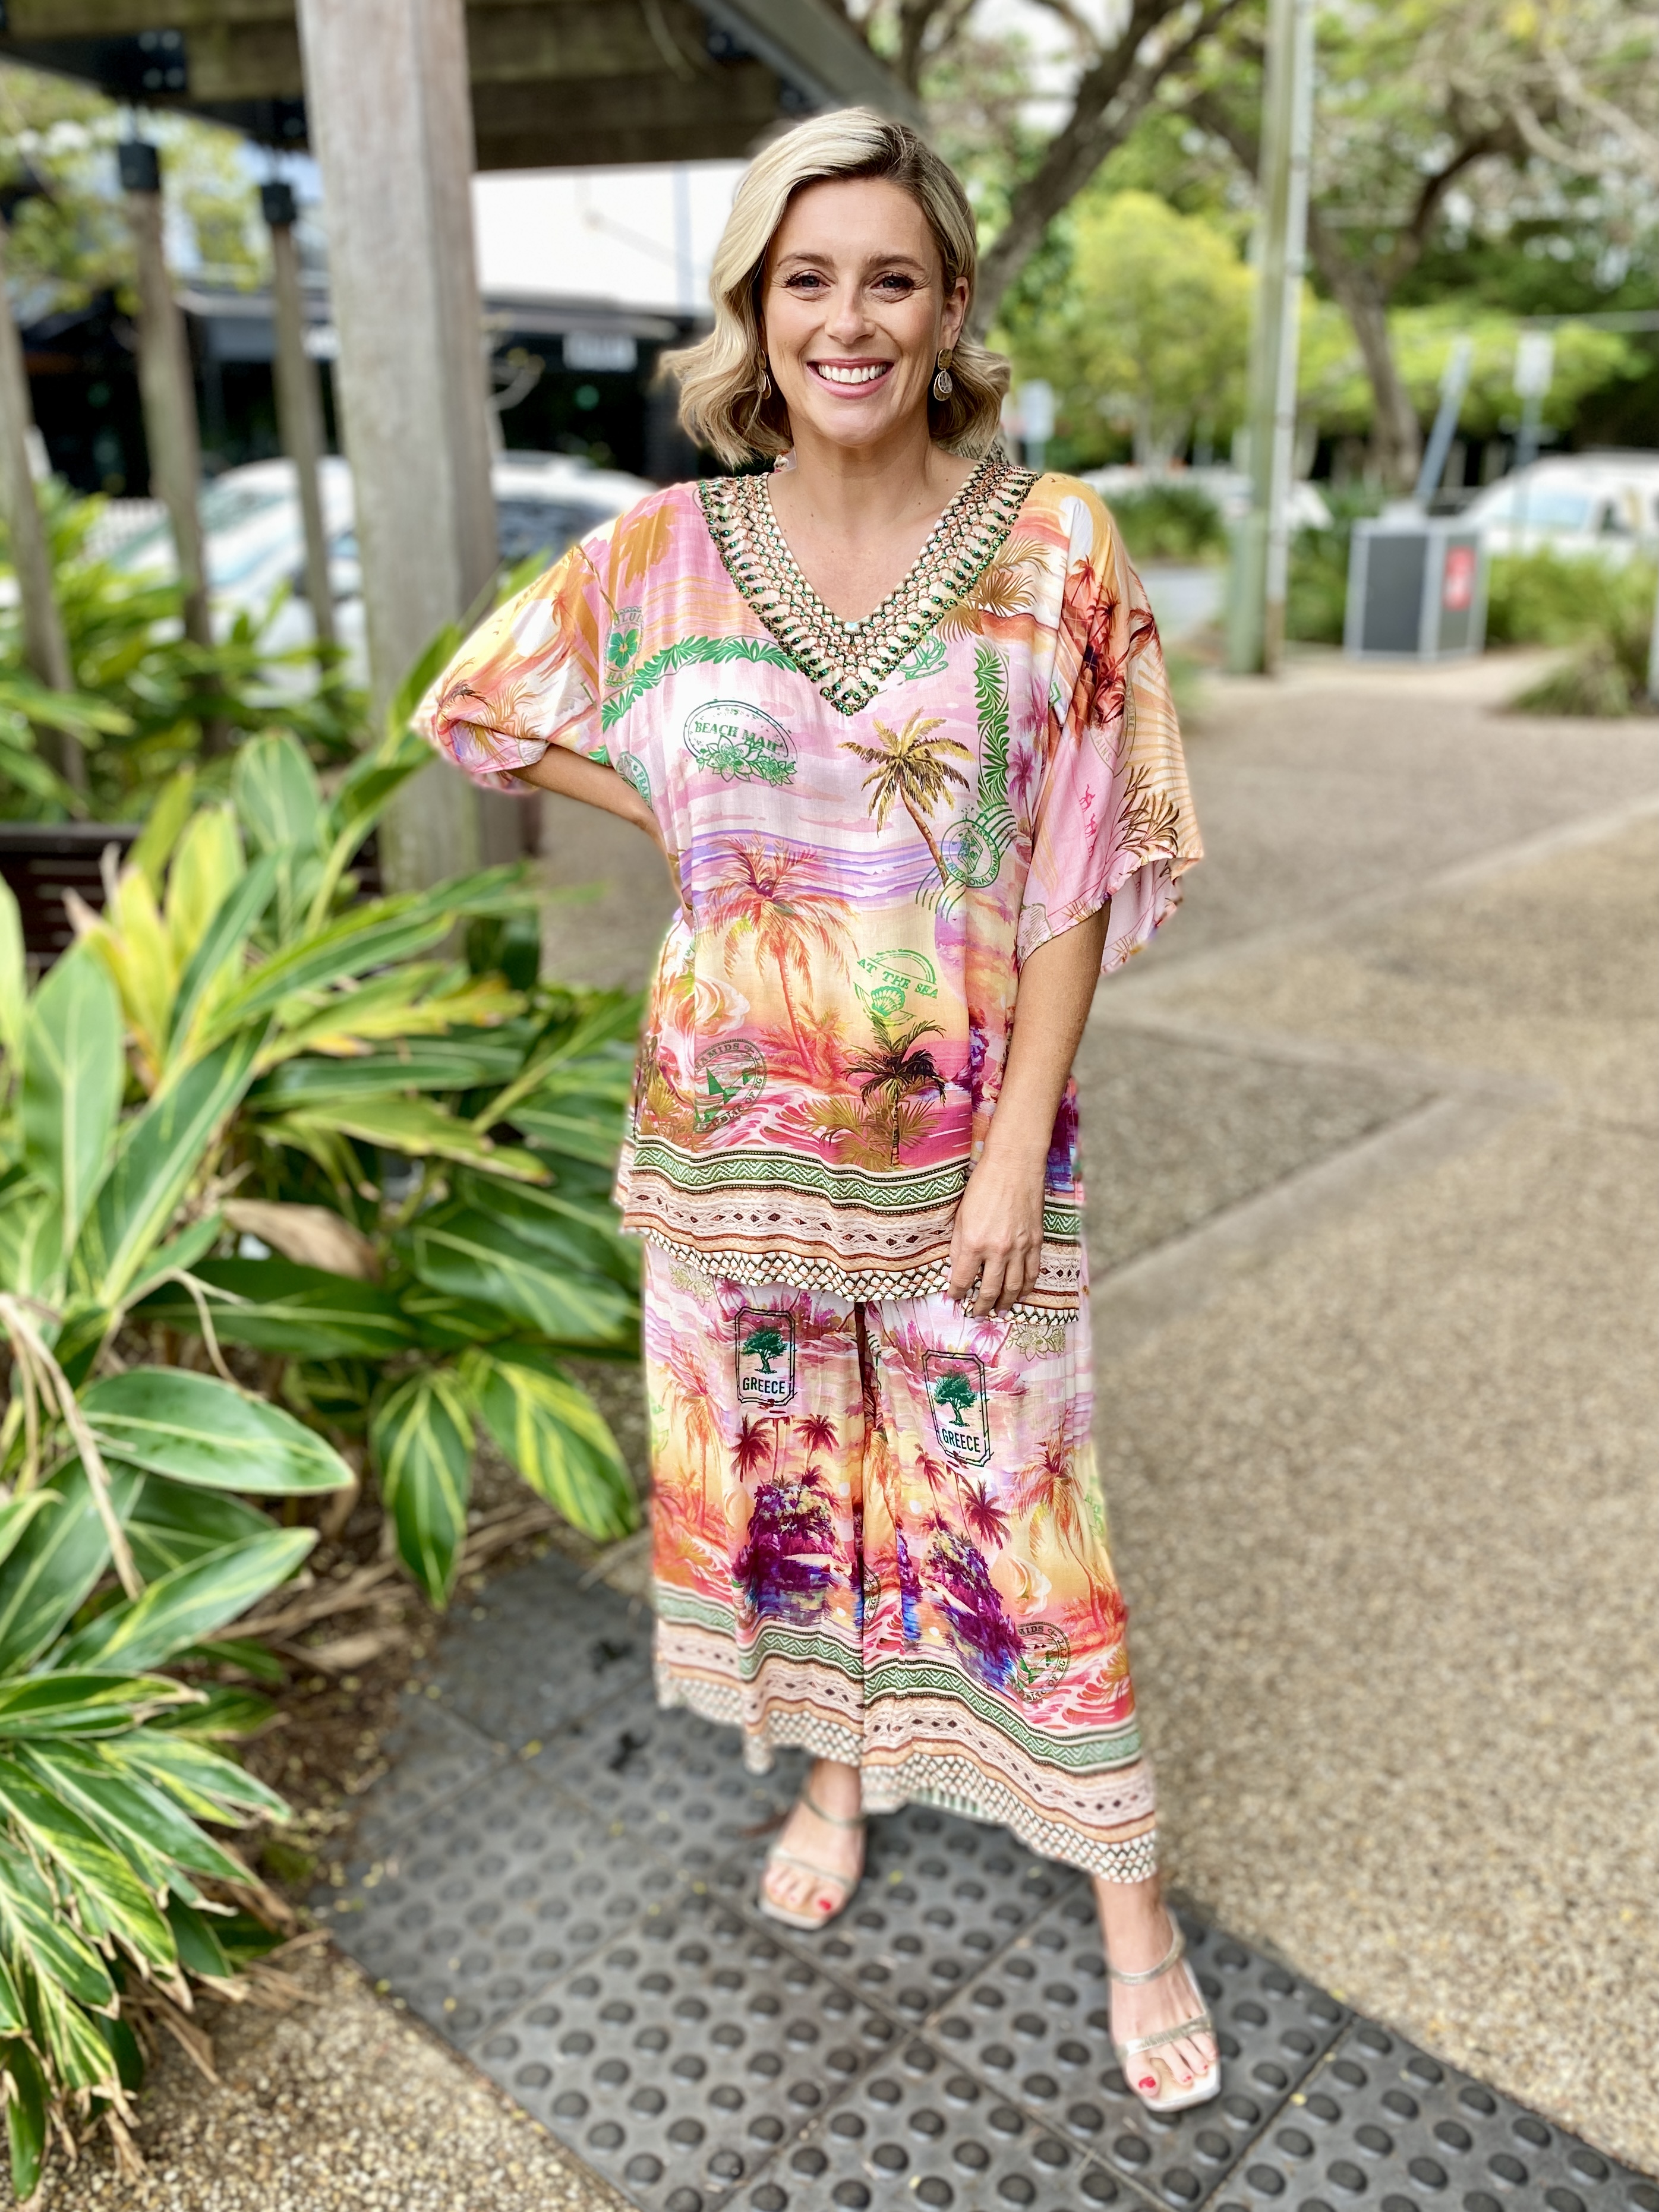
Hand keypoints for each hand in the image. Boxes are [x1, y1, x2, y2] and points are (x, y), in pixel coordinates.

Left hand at [947, 1140, 1045, 1314]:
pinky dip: (1027, 1288)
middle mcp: (998, 1250)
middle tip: (977, 1314)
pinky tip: (1021, 1294)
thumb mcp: (961, 1216)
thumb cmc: (983, 1186)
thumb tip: (957, 1270)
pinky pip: (1032, 1273)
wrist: (1014, 1166)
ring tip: (998, 1311)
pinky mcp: (1035, 1242)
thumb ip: (959, 1246)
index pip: (962, 1280)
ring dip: (1005, 1303)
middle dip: (981, 1306)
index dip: (956, 1293)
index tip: (954, 1299)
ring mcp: (1020, 1248)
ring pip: (1014, 1287)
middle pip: (990, 1290)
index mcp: (974, 1243)